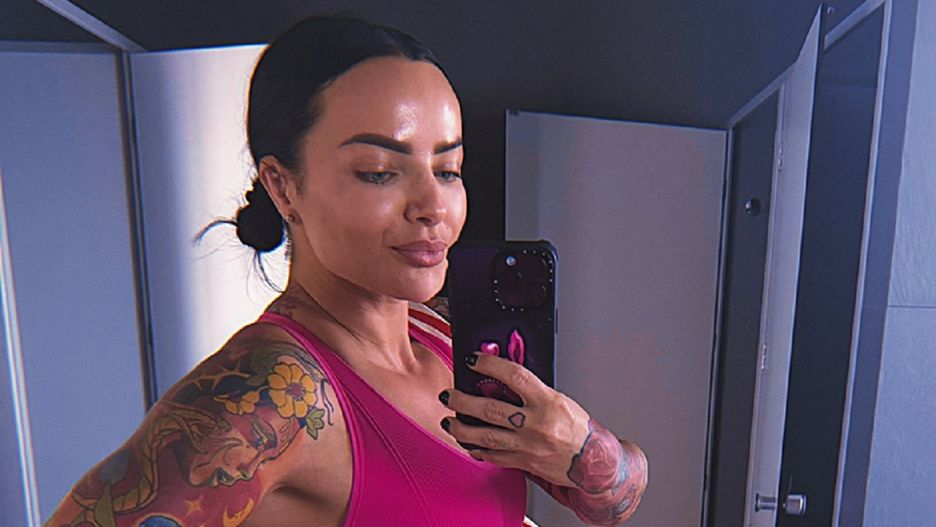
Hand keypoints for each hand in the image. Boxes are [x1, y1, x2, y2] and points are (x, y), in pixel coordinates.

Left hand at [440, 352, 590, 487]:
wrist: (593, 461)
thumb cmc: (577, 427)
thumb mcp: (558, 399)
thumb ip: (530, 390)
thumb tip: (499, 377)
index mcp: (547, 401)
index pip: (514, 376)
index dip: (490, 364)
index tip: (473, 359)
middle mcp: (536, 423)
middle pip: (491, 409)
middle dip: (463, 401)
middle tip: (448, 395)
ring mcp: (528, 446)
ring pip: (486, 437)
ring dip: (462, 429)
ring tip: (448, 422)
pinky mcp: (524, 463)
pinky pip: (494, 456)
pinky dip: (477, 449)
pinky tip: (467, 443)